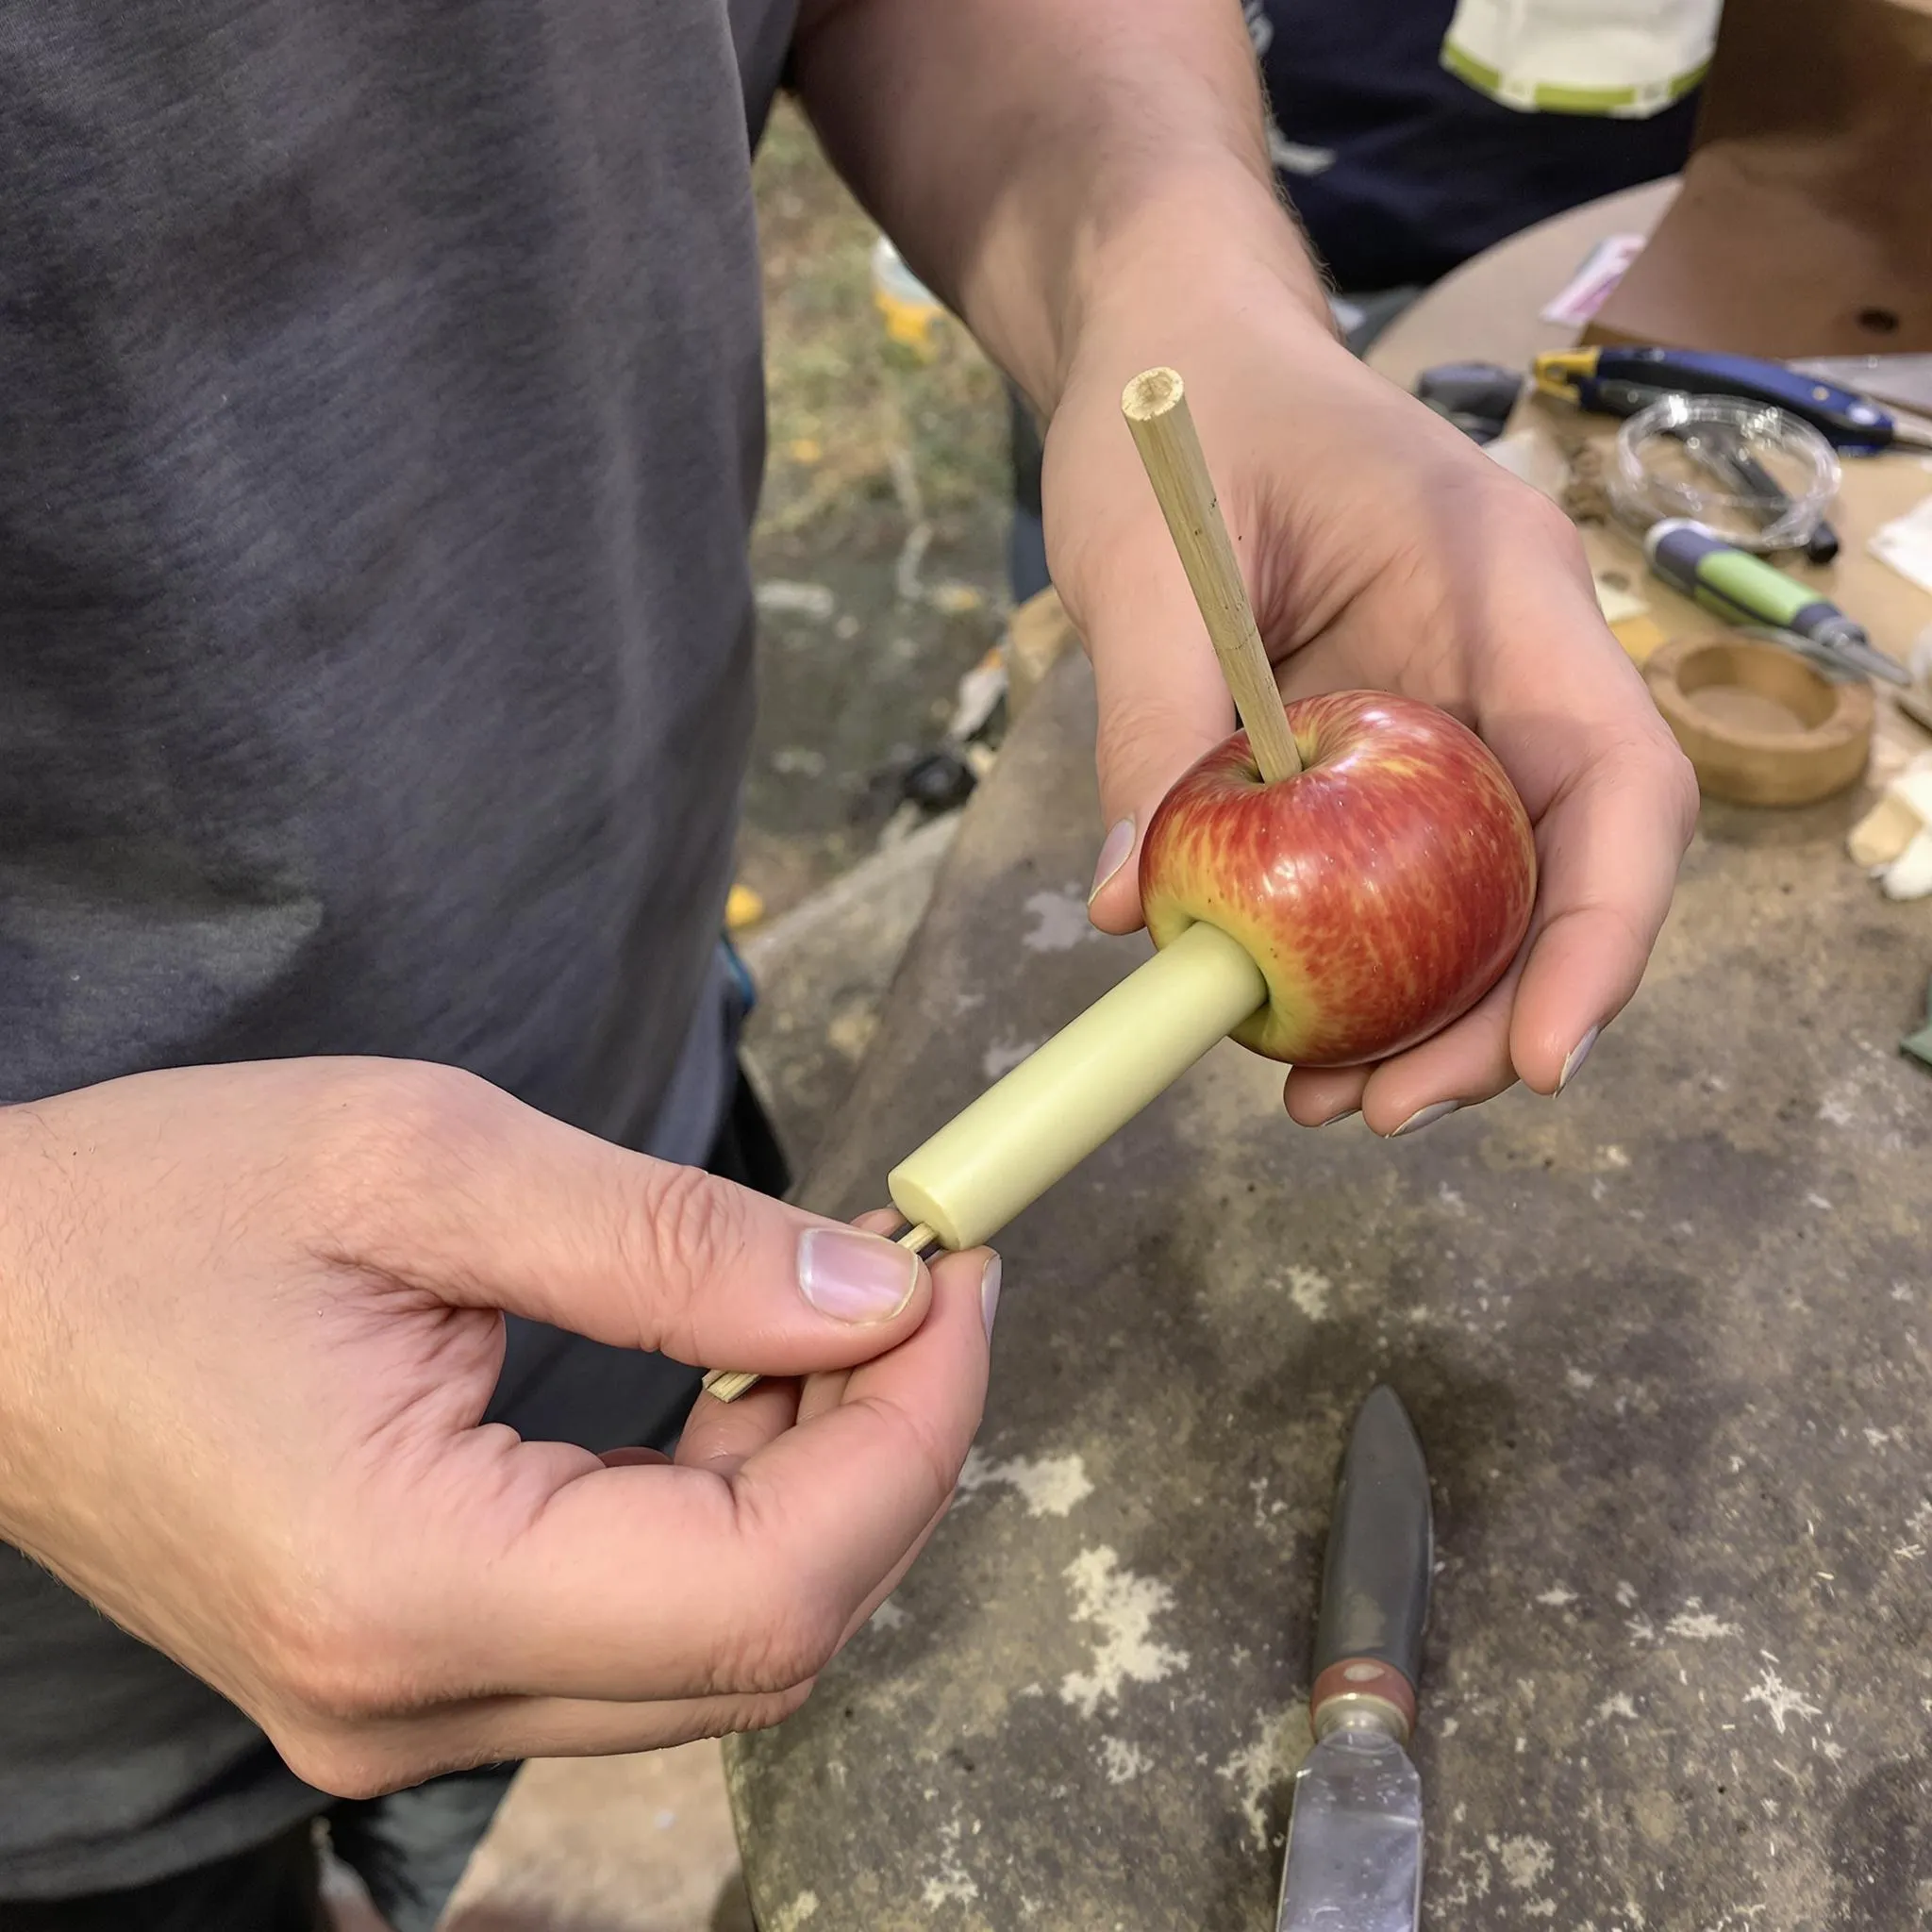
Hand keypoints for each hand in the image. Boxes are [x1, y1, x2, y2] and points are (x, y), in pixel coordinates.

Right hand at [0, 1060, 994, 1796]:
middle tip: (919, 1283)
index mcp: (403, 1584)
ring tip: (826, 1316)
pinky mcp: (409, 1676)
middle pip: (766, 1638)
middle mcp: (408, 1703)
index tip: (962, 1281)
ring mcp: (403, 1714)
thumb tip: (877, 1292)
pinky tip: (732, 1388)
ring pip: (716, 1648)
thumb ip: (668, 1243)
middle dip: (887, 1456)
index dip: (911, 1435)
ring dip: (815, 1484)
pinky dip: (725, 1512)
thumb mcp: (426, 1164)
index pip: (766, 1585)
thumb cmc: (162, 1207)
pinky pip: (636, 1630)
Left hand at [1044, 206, 1696, 1133]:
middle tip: (1375, 1114)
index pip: (1619, 779)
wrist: (1170, 345)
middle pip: (1567, 871)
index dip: (1601, 934)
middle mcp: (1508, 660)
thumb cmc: (1173, 405)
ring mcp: (1456, 708)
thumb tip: (1131, 919)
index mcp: (1499, 585)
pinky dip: (1367, 963)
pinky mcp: (1390, 747)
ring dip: (1430, 1014)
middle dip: (1500, 1016)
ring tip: (1321, 1099)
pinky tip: (1290, 1028)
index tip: (1540, 1064)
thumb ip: (1152, 728)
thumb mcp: (1145, 558)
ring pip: (1495, 894)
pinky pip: (1411, 875)